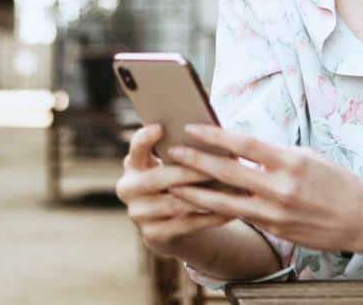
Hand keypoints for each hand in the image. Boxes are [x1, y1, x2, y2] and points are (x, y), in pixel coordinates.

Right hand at [116, 124, 232, 254]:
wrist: (168, 224)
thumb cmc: (176, 182)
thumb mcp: (170, 165)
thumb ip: (182, 151)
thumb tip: (215, 136)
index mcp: (134, 165)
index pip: (136, 147)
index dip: (145, 138)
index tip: (161, 127)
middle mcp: (129, 189)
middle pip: (160, 178)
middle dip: (191, 172)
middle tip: (219, 166)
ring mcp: (138, 214)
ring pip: (176, 203)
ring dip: (207, 195)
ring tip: (233, 188)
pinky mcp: (153, 235)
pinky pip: (188, 224)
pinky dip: (211, 217)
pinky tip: (231, 210)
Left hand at [165, 125, 362, 254]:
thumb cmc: (336, 182)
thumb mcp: (308, 157)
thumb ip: (274, 154)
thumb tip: (240, 146)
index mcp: (291, 160)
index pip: (245, 143)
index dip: (215, 135)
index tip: (193, 127)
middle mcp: (281, 186)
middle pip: (229, 171)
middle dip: (196, 162)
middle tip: (173, 152)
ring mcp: (276, 211)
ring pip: (226, 201)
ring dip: (197, 191)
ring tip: (174, 182)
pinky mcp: (275, 229)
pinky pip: (240, 215)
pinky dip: (217, 208)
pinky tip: (200, 202)